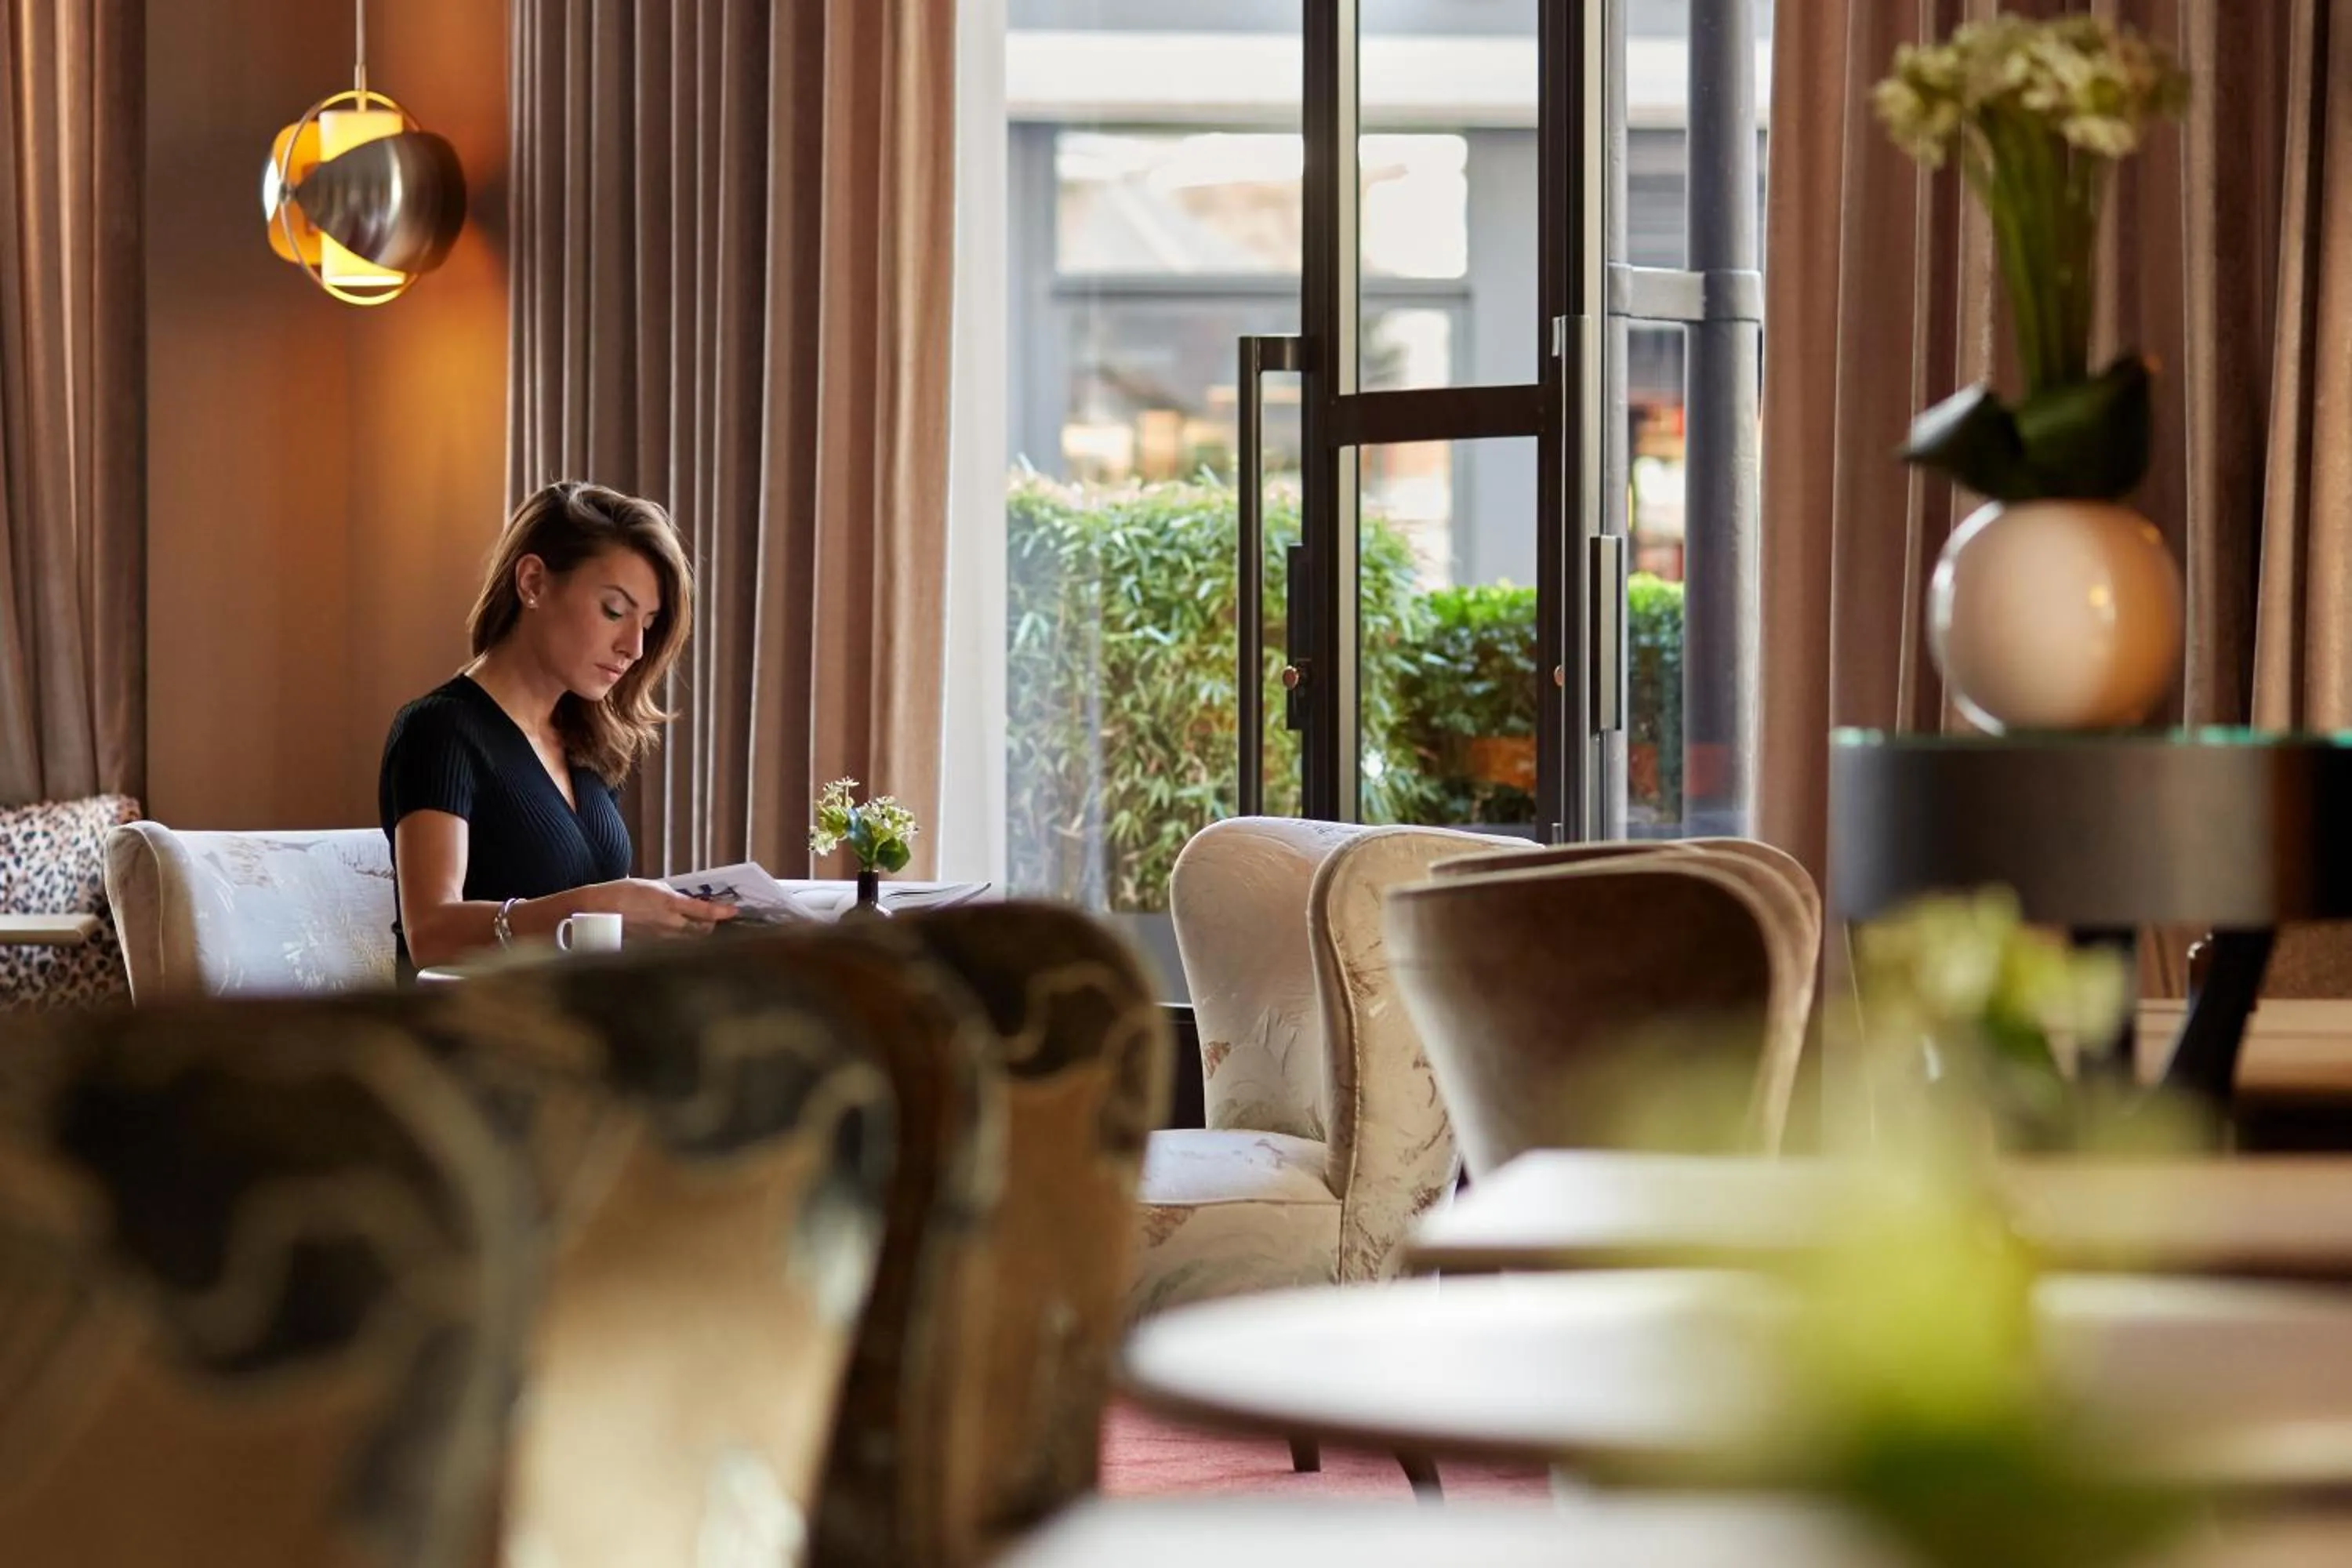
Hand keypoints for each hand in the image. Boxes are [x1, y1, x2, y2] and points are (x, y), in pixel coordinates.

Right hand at [573, 878, 739, 935]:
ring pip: (690, 938)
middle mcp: (668, 924)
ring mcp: (661, 938)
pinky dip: (683, 938)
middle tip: (716, 915)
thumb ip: (672, 895)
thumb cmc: (620, 893)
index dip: (722, 912)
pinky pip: (675, 944)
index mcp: (669, 904)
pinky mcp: (652, 947)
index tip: (734, 910)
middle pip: (703, 930)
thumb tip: (686, 902)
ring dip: (699, 931)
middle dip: (712, 923)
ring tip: (701, 922)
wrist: (595, 912)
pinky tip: (679, 930)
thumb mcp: (651, 886)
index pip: (704, 911)